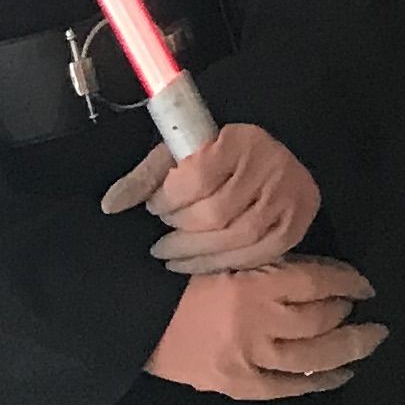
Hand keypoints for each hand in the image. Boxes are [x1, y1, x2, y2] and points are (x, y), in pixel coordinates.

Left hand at [101, 121, 319, 270]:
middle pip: (216, 214)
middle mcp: (271, 166)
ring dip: (193, 252)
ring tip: (170, 251)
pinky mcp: (293, 226)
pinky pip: (253, 255)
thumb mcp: (182, 154)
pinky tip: (193, 262)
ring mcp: (288, 199)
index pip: (198, 177)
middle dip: (180, 228)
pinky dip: (218, 264)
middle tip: (164, 228)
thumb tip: (110, 205)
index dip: (168, 199)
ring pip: (234, 239)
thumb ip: (146, 177)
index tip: (154, 205)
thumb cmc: (219, 157)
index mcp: (241, 140)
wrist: (272, 162)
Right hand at [147, 256, 380, 397]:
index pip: (318, 282)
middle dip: (346, 312)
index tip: (363, 283)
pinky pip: (289, 387)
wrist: (132, 320)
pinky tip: (341, 373)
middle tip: (364, 309)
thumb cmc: (176, 279)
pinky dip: (319, 381)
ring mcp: (249, 359)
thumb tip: (317, 276)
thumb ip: (270, 266)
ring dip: (349, 346)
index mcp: (254, 284)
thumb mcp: (227, 257)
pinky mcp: (237, 385)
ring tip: (370, 339)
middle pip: (321, 319)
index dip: (347, 282)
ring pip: (314, 356)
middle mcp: (258, 323)